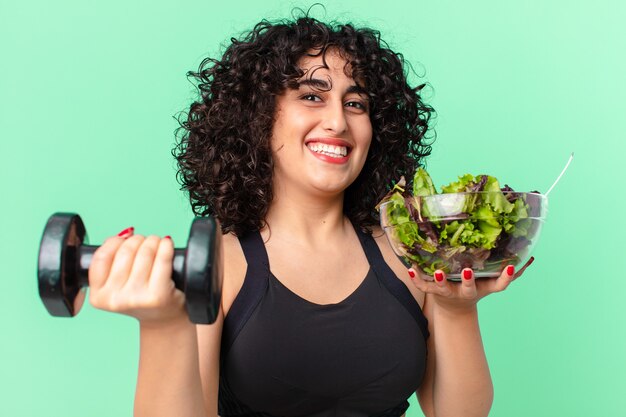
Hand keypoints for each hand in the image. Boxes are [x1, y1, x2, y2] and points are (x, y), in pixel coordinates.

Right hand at [88, 227, 186, 324]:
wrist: (163, 320)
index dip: (115, 242)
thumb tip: (124, 234)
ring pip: (144, 252)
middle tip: (146, 243)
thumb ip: (112, 261)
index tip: (125, 239)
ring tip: (157, 244)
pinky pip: (162, 259)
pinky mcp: (158, 294)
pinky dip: (166, 247)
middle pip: (125, 251)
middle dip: (138, 241)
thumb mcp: (117, 284)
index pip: (101, 257)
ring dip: (153, 241)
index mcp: (99, 297)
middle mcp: (115, 299)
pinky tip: (167, 244)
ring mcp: (136, 298)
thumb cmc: (141, 296)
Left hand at [408, 257, 534, 312]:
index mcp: (483, 287)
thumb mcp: (492, 282)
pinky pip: (423, 285)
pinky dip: (416, 277)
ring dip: (441, 280)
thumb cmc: (475, 287)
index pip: (499, 284)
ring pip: (444, 288)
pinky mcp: (433, 291)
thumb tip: (531, 257)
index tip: (512, 266)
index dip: (506, 277)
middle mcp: (467, 291)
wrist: (453, 308)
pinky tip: (410, 268)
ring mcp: (449, 292)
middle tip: (469, 271)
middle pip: (469, 288)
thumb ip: (509, 272)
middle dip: (469, 281)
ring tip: (438, 271)